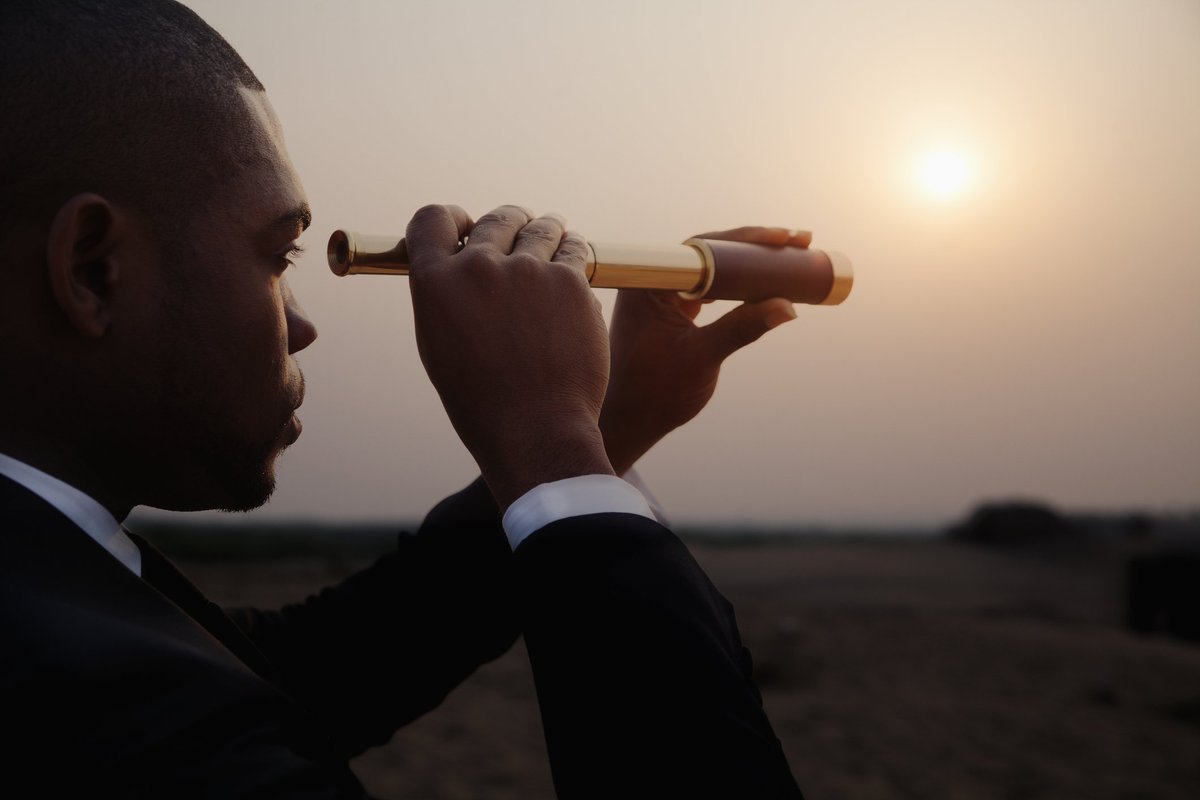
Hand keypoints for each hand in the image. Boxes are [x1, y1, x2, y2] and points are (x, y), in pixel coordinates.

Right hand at [405, 205, 613, 510]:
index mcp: (435, 282)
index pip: (433, 218)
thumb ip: (446, 296)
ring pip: (541, 228)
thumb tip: (460, 262)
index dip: (452, 219)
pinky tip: (574, 267)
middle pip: (496, 220)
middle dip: (509, 225)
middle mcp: (478, 267)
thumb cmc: (483, 400)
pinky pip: (574, 250)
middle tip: (520, 235)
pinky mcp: (570, 281)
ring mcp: (527, 270)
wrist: (534, 429)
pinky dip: (573, 254)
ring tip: (553, 243)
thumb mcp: (440, 345)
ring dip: (546, 233)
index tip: (466, 228)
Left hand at [599, 226, 807, 474]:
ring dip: (749, 264)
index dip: (745, 239)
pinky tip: (764, 282)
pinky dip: (737, 284)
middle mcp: (652, 282)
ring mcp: (662, 295)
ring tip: (790, 255)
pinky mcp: (672, 310)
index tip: (780, 238)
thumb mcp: (702, 358)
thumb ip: (741, 329)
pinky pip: (709, 286)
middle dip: (755, 246)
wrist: (631, 421)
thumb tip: (788, 307)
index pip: (703, 248)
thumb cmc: (655, 393)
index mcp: (648, 284)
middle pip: (711, 251)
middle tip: (798, 240)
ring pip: (713, 267)